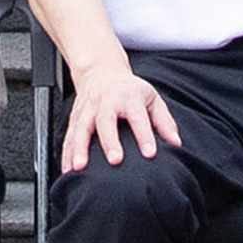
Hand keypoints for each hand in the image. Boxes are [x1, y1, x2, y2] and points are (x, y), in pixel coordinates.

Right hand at [57, 59, 183, 172]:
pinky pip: (69, 136)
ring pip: (81, 128)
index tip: (150, 154)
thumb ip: (164, 122)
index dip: (144, 135)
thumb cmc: (130, 90)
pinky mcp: (75, 117)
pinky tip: (68, 170)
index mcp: (128, 96)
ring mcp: (87, 109)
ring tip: (79, 168)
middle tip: (115, 160)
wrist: (101, 72)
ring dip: (79, 149)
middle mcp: (105, 102)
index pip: (138, 116)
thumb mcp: (152, 98)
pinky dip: (67, 154)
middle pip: (105, 121)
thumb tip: (176, 144)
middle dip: (109, 141)